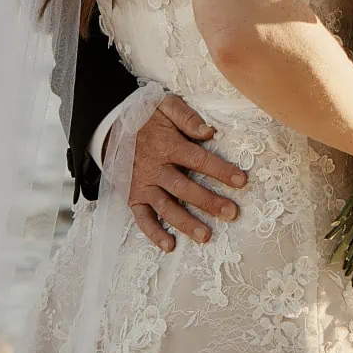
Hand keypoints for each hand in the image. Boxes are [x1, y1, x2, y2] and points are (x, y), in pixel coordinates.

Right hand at [126, 95, 248, 252]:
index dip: (221, 171)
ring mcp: (144, 185)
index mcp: (168, 146)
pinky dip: (153, 233)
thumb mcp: (166, 106)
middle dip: (209, 202)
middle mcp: (156, 169)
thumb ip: (187, 117)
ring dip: (186, 223)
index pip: (199, 160)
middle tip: (232, 213)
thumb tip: (209, 132)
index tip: (241, 181)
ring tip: (206, 236)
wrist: (111, 126)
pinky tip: (169, 246)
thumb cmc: (146, 116)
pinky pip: (142, 218)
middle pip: (185, 188)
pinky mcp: (133, 197)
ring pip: (166, 207)